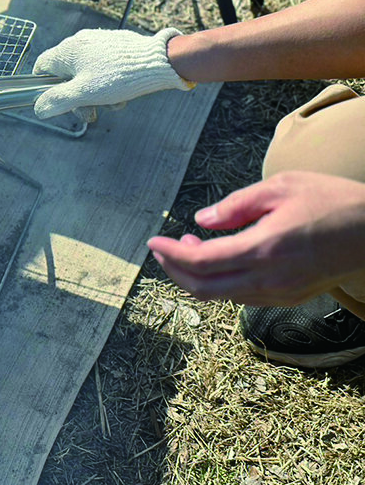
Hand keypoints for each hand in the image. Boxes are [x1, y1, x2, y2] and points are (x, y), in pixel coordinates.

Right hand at [32, 27, 191, 118]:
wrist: (159, 61)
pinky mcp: (115, 44)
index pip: (42, 67)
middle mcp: (80, 42)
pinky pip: (102, 65)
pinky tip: (120, 92)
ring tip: (111, 103)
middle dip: (76, 96)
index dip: (43, 87)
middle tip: (90, 112)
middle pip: (66, 73)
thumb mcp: (84, 94)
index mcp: (67, 51)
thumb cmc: (119, 76)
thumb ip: (58, 101)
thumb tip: (39, 108)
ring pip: (86, 72)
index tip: (55, 101)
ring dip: (94, 92)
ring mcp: (98, 41)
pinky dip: (107, 81)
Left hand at [147, 171, 364, 305]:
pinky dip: (220, 282)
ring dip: (196, 277)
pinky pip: (242, 297)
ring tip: (189, 246)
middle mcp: (270, 279)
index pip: (201, 262)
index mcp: (264, 249)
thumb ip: (235, 206)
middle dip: (174, 271)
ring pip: (222, 296)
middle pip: (203, 288)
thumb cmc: (331, 200)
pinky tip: (218, 259)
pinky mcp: (291, 297)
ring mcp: (281, 293)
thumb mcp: (280, 187)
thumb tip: (201, 221)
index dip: (170, 255)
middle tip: (163, 250)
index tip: (153, 242)